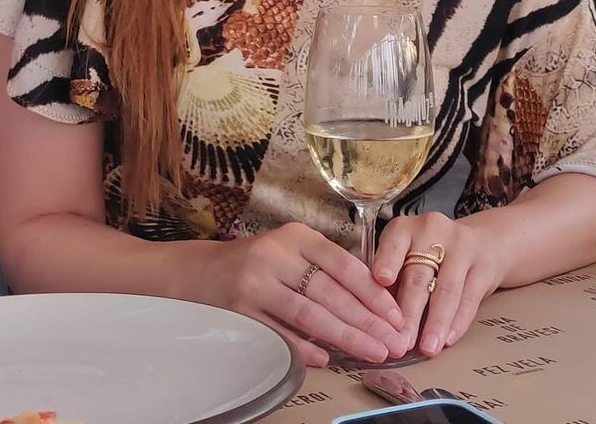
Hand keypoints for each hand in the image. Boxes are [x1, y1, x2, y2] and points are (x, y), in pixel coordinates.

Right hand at [203, 222, 409, 367]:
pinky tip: (326, 359)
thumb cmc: (257, 263)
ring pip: (309, 314)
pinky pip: (279, 333)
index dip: (373, 292)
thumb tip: (371, 306)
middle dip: (367, 321)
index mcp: (296, 237)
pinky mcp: (240, 311)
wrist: (199, 272)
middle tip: (394, 343)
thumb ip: (325, 270)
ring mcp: (256, 283)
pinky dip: (303, 347)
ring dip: (345, 336)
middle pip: (330, 292)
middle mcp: (276, 255)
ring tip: (372, 352)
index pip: (344, 265)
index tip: (396, 315)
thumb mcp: (291, 252)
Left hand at [373, 212, 505, 356]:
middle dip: (409, 313)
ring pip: (446, 289)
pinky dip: (458, 322)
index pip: (394, 244)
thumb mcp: (407, 254)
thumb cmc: (431, 254)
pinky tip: (449, 339)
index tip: (381, 280)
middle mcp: (433, 232)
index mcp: (406, 228)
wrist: (483, 242)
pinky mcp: (483, 266)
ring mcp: (462, 247)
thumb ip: (392, 279)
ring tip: (427, 349)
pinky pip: (469, 298)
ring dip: (435, 323)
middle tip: (400, 342)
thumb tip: (376, 318)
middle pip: (419, 275)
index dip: (387, 261)